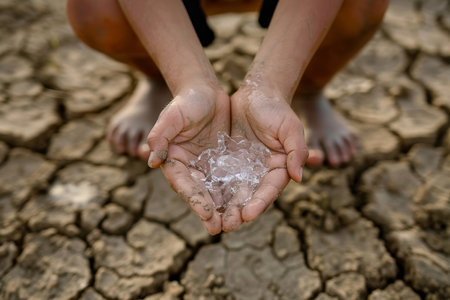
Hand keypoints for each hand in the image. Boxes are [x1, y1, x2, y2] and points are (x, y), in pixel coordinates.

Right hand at [147, 82, 228, 234]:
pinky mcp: (221, 163)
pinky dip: (235, 193)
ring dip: (223, 208)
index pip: (183, 184)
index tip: (206, 212)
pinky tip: (245, 205)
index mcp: (174, 160)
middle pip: (199, 193)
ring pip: (215, 191)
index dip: (194, 199)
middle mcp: (189, 168)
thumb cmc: (186, 101)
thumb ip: (160, 136)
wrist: (205, 91)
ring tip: (233, 224)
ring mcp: (206, 166)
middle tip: (219, 228)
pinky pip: (229, 180)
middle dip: (208, 211)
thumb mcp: (172, 116)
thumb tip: (151, 162)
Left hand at [223, 81, 308, 231]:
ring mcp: (243, 168)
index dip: (260, 203)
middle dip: (239, 212)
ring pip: (233, 191)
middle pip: (250, 196)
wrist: (256, 93)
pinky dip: (212, 190)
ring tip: (213, 221)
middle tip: (227, 226)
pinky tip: (202, 200)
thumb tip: (298, 177)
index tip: (248, 215)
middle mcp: (261, 173)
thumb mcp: (290, 127)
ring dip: (224, 207)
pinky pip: (218, 178)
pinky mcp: (227, 162)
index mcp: (279, 168)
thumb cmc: (276, 109)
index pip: (269, 190)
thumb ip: (297, 151)